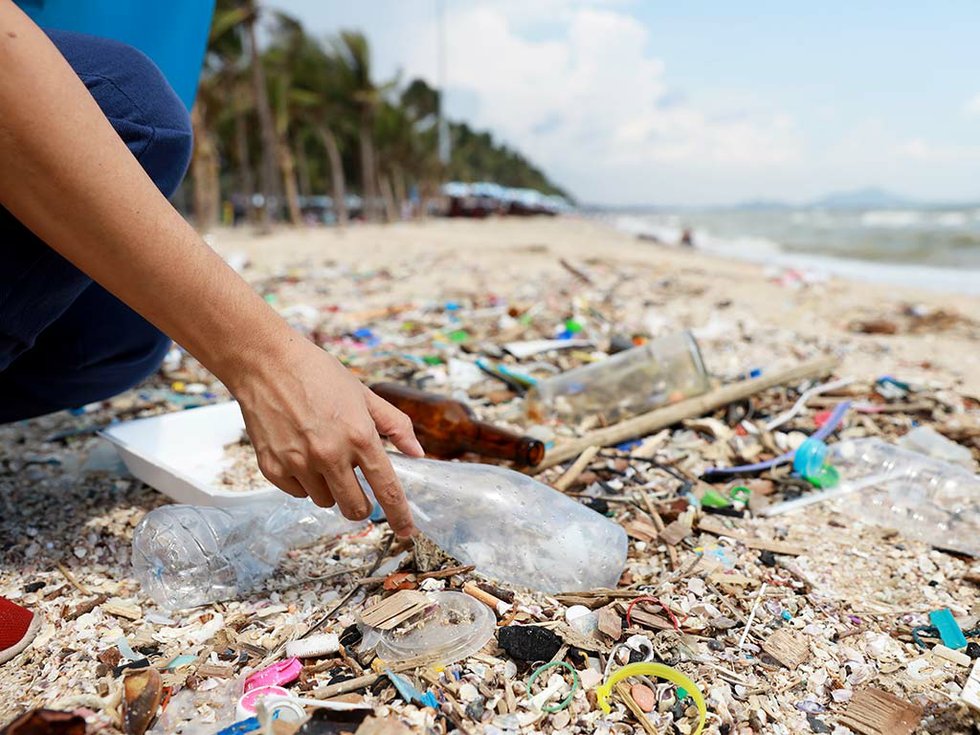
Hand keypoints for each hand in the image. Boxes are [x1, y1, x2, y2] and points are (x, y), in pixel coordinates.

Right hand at [232, 335, 423, 536]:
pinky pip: (297, 493)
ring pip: (325, 501)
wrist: (266, 363)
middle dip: (361, 505)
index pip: (387, 488)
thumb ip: (395, 425)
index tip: (406, 532)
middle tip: (358, 490)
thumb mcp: (364, 395)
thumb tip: (417, 453)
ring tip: (322, 455)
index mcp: (359, 436)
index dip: (399, 515)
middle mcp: (330, 454)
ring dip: (330, 488)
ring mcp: (299, 463)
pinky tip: (300, 453)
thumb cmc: (319, 375)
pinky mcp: (272, 468)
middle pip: (355, 507)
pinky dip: (304, 482)